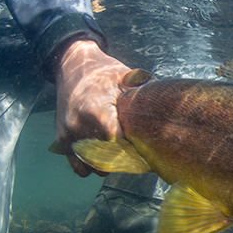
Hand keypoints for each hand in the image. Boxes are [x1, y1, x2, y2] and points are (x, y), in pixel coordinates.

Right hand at [54, 39, 132, 176]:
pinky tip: (102, 154)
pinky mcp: (62, 140)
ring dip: (108, 165)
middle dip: (124, 159)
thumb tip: (171, 102)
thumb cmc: (103, 71)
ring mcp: (68, 135)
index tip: (144, 147)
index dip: (133, 149)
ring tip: (118, 150)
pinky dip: (91, 166)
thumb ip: (144, 90)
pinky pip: (79, 168)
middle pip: (107, 159)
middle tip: (135, 150)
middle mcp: (79, 125)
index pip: (118, 144)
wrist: (71, 65)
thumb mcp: (125, 75)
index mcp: (96, 110)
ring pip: (93, 167)